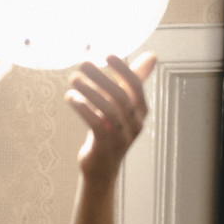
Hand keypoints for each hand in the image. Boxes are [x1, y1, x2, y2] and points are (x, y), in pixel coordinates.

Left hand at [65, 52, 155, 181]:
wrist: (101, 169)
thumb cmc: (111, 132)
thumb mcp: (122, 106)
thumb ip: (132, 82)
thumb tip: (152, 56)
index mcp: (141, 112)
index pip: (135, 86)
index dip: (122, 69)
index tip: (107, 54)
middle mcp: (135, 124)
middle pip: (120, 95)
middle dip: (101, 77)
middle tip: (83, 64)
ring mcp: (122, 136)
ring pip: (108, 109)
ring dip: (89, 91)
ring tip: (73, 79)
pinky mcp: (106, 146)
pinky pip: (96, 123)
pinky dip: (83, 108)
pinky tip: (71, 97)